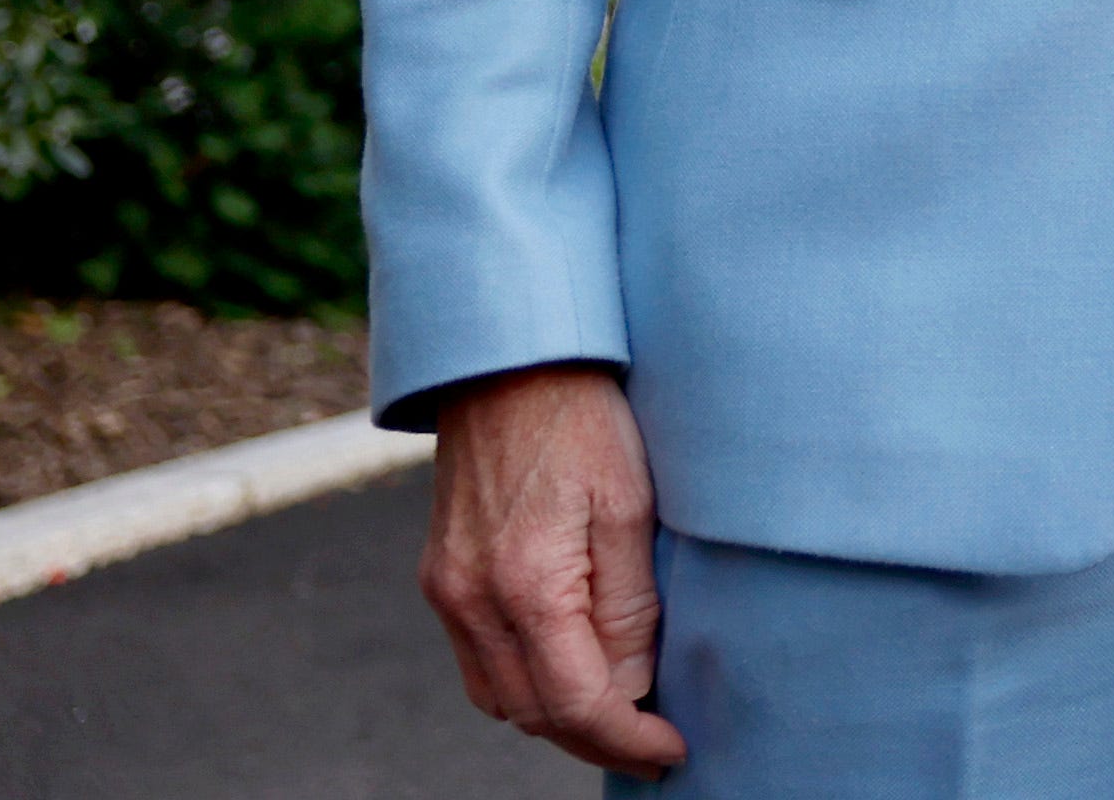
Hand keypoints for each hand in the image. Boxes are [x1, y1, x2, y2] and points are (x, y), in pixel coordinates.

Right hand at [420, 362, 685, 776]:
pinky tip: (570, 666)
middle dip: (596, 739)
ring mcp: (447, 592)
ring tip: (620, 711)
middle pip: (533, 714)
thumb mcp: (632, 505)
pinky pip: (479, 662)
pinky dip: (525, 681)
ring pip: (500, 698)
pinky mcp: (441, 577)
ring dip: (557, 716)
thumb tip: (630, 688)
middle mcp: (471, 601)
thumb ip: (630, 606)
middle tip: (654, 740)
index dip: (628, 740)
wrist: (508, 362)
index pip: (578, 703)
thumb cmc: (583, 419)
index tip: (672, 752)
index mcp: (526, 586)